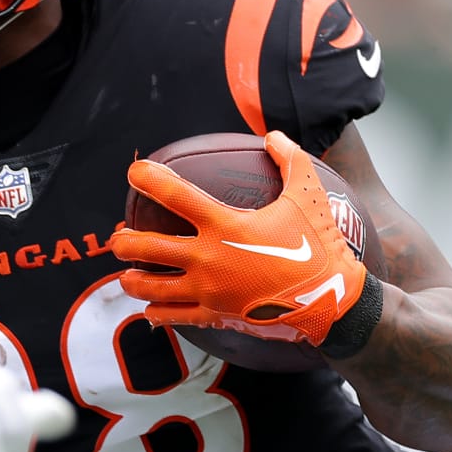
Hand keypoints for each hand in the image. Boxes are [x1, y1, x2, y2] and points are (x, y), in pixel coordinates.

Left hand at [112, 130, 367, 345]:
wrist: (333, 301)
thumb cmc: (319, 246)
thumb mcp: (308, 196)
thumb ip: (289, 160)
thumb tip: (272, 135)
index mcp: (225, 225)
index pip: (175, 196)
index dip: (149, 179)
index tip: (133, 172)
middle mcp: (209, 258)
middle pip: (148, 248)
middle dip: (125, 242)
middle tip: (118, 238)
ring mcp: (209, 291)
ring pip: (153, 288)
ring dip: (133, 281)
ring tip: (125, 276)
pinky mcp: (216, 315)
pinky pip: (176, 316)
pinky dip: (158, 313)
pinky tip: (150, 311)